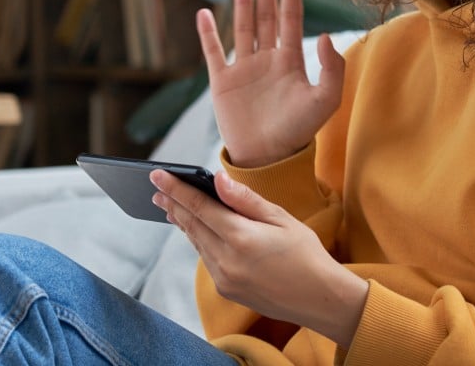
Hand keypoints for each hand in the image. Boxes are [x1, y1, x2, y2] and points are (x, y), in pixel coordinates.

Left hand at [151, 168, 367, 348]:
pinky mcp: (226, 290)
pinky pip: (207, 259)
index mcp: (241, 237)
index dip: (177, 189)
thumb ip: (246, 200)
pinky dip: (200, 242)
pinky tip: (199, 231)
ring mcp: (224, 278)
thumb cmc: (306, 254)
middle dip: (173, 205)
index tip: (157, 176)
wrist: (319, 298)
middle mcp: (226, 260)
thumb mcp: (282, 219)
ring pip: (197, 243)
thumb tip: (218, 180)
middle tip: (156, 190)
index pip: (200, 207)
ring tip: (172, 207)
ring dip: (184, 223)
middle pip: (191, 226)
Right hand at [198, 0, 344, 166]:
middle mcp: (267, 60)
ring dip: (242, 3)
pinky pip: (213, 52)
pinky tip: (205, 13)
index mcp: (291, 61)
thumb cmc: (298, 132)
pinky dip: (208, 33)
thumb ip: (331, 69)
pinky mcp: (222, 82)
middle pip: (266, 16)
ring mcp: (244, 69)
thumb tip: (322, 35)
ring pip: (243, 27)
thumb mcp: (324, 101)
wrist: (267, 158)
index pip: (291, 17)